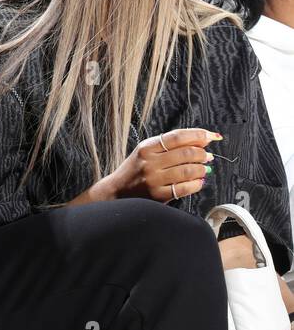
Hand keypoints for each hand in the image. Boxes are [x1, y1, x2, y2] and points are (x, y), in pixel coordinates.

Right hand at [94, 128, 215, 202]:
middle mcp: (150, 162)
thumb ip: (170, 145)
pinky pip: (185, 188)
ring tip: (204, 168)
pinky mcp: (158, 194)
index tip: (212, 136)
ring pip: (188, 170)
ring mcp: (154, 179)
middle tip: (207, 156)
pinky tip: (198, 181)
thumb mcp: (146, 151)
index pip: (178, 137)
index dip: (198, 135)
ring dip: (202, 169)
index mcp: (146, 147)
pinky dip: (197, 184)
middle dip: (203, 153)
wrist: (117, 190)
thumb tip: (202, 141)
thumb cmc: (136, 169)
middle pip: (186, 153)